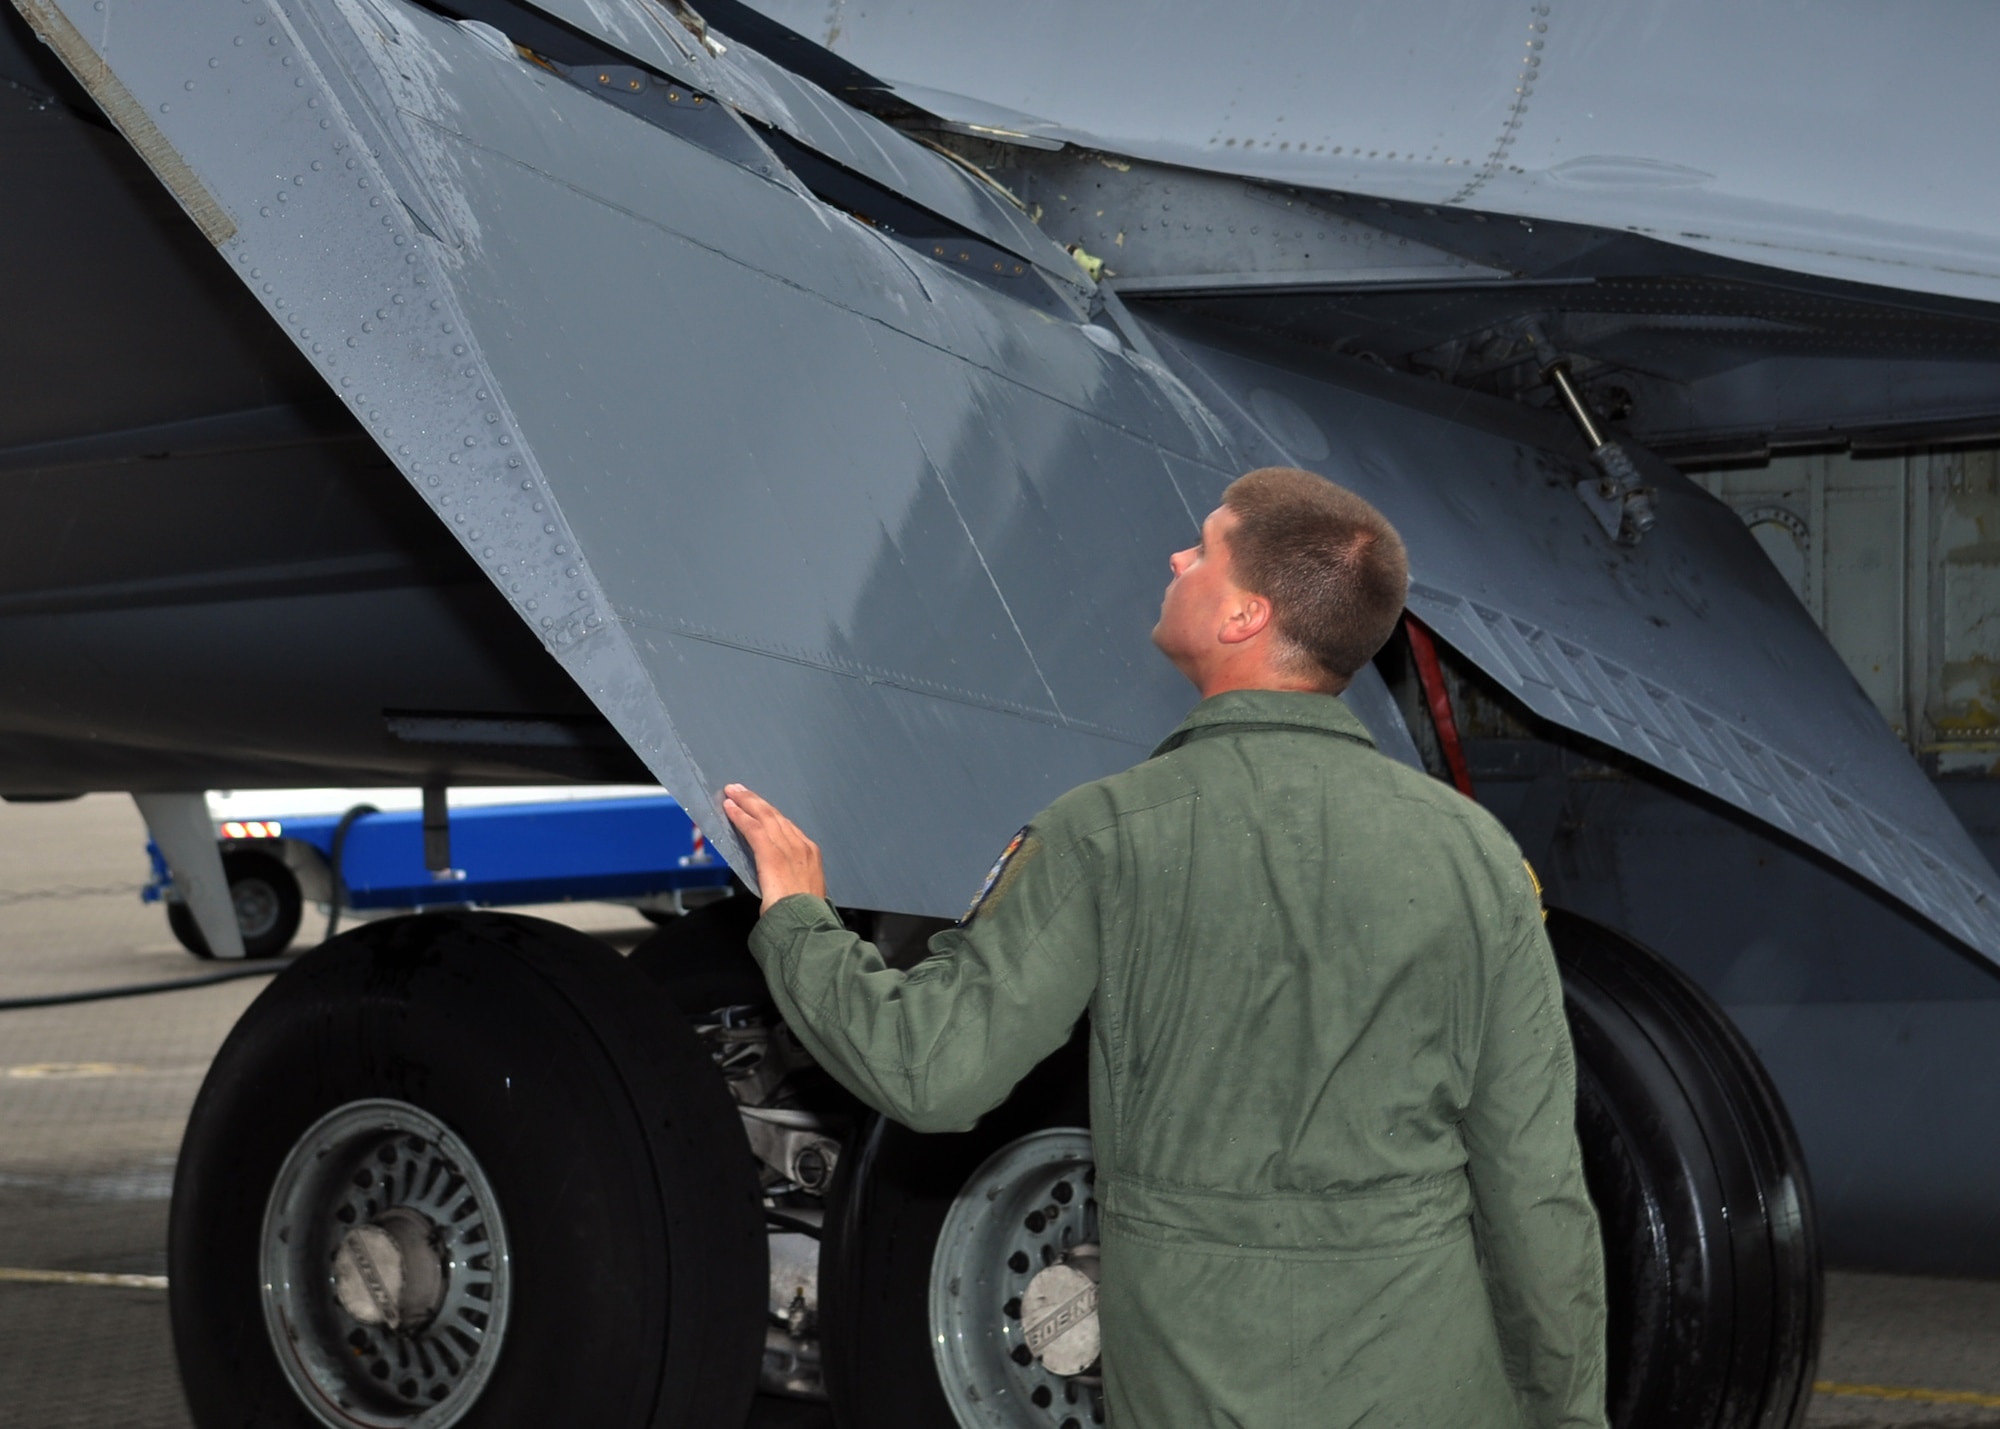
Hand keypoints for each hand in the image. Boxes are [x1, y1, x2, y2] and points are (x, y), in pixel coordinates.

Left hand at [722, 784, 827, 911]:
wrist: (805, 922)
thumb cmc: (803, 915)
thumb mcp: (802, 892)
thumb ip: (789, 879)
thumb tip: (776, 881)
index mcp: (810, 855)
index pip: (787, 827)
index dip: (770, 815)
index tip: (758, 808)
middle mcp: (801, 846)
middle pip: (776, 816)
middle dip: (756, 801)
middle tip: (740, 790)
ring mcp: (788, 848)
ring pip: (764, 817)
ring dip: (746, 802)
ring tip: (732, 793)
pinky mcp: (771, 853)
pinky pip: (752, 828)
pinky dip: (740, 816)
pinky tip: (729, 808)